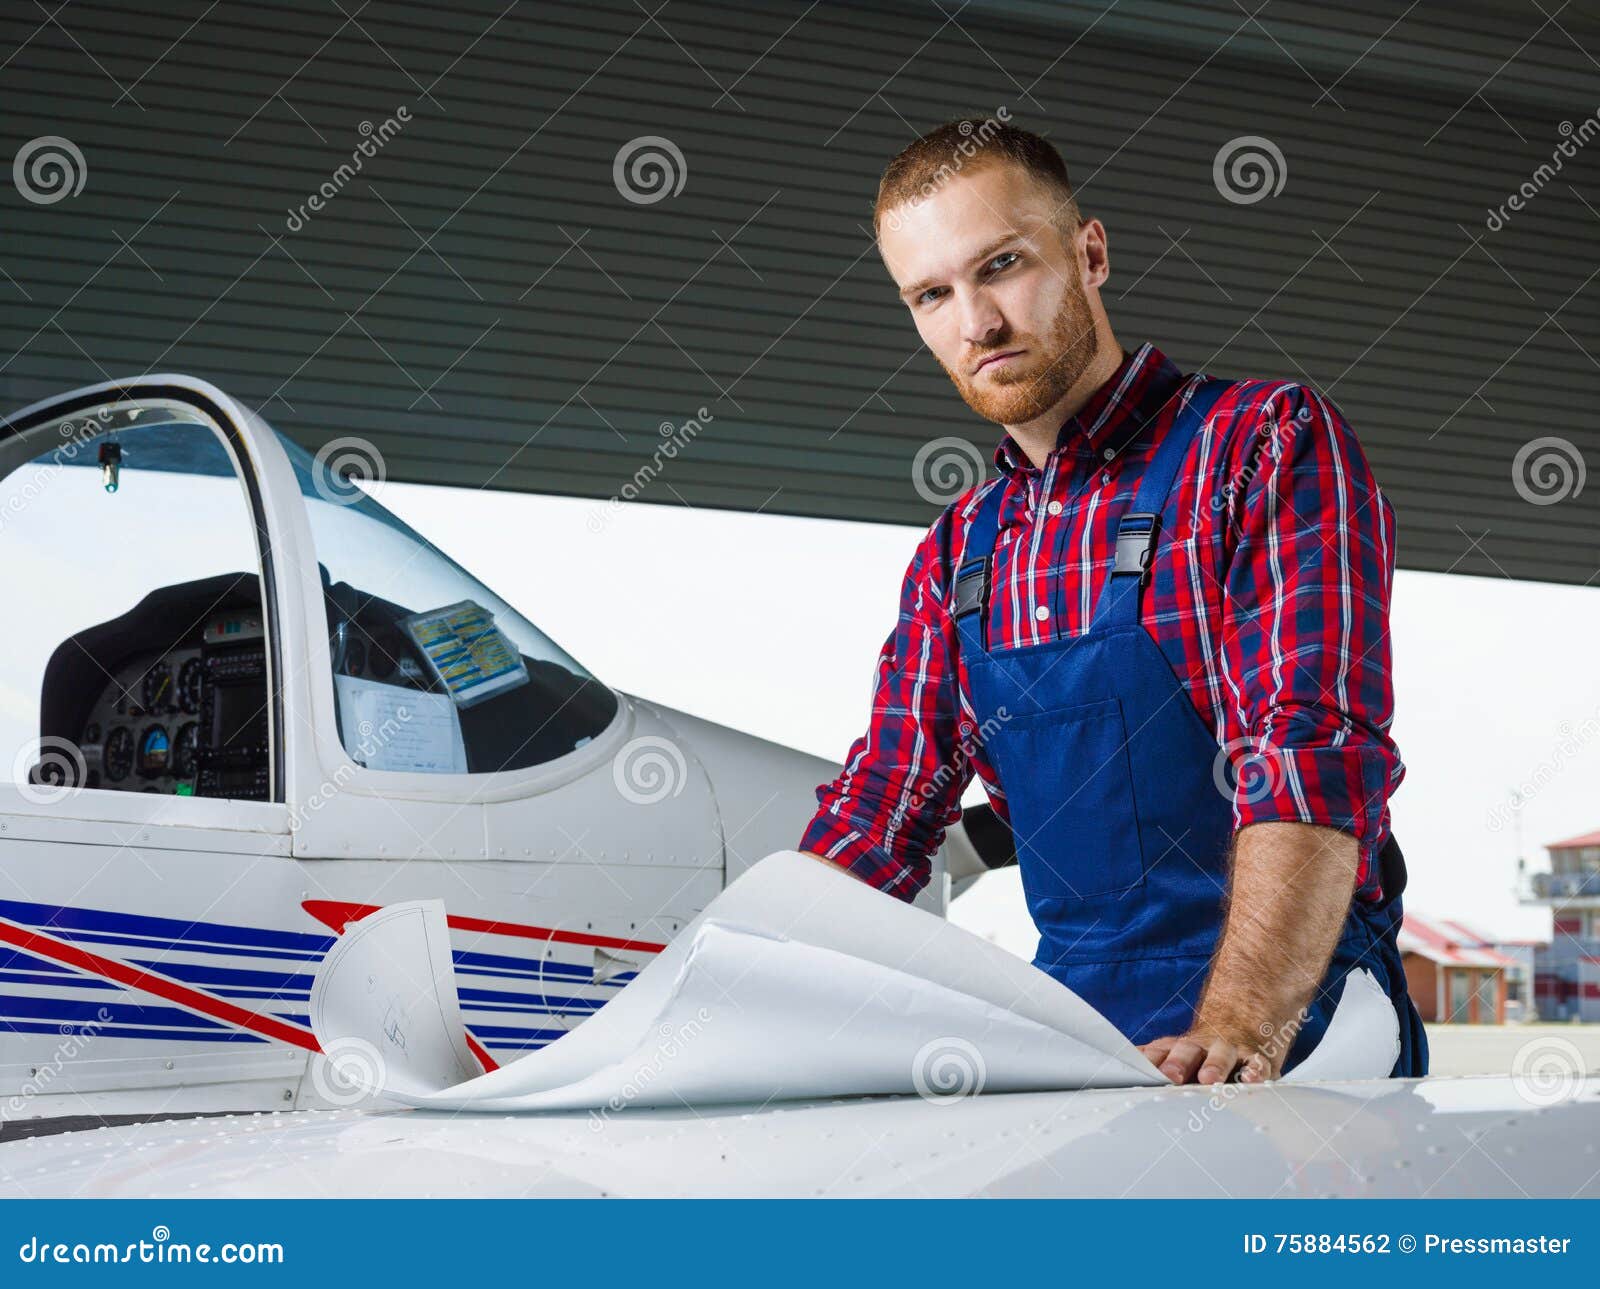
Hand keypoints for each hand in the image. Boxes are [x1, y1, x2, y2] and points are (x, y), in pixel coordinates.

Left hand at [1138, 1026, 1276, 1085]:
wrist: (1239, 1015)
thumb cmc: (1200, 1049)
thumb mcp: (1174, 1051)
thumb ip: (1152, 1062)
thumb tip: (1115, 1070)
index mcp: (1176, 1048)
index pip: (1158, 1053)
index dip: (1148, 1062)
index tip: (1137, 1073)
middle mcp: (1200, 1047)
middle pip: (1186, 1051)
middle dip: (1177, 1063)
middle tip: (1170, 1075)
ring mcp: (1228, 1050)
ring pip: (1222, 1054)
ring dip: (1215, 1065)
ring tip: (1209, 1078)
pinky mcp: (1255, 1058)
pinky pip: (1256, 1062)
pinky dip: (1255, 1069)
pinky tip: (1253, 1077)